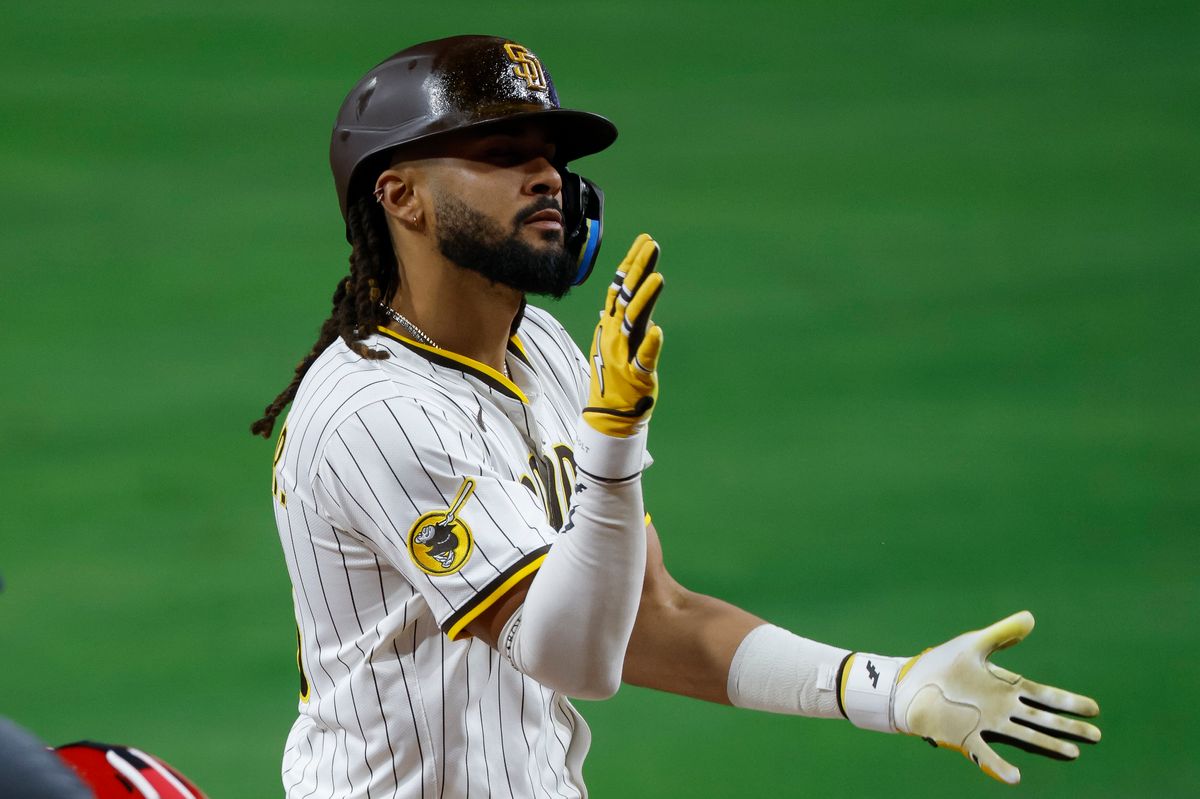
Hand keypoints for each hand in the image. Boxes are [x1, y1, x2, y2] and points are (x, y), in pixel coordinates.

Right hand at [582, 233, 664, 436]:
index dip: (632, 262)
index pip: (620, 286)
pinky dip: (649, 345)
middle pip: (626, 296)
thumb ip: (616, 317)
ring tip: (657, 279)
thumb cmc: (613, 375)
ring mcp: (623, 354)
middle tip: (652, 245)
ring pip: (633, 322)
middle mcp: (614, 334)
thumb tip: (616, 294)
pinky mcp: (635, 375)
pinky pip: (642, 358)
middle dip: (639, 269)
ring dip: (644, 300)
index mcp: (610, 325)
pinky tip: (657, 331)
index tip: (645, 240)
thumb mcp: (611, 341)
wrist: (608, 414)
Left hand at [842, 611, 1100, 783]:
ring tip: (1072, 754)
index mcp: (1004, 686)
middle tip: (1097, 735)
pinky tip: (1015, 778)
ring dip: (1047, 745)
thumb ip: (1002, 634)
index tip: (1094, 707)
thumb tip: (1030, 617)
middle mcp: (1001, 708)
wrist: (909, 684)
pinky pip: (986, 754)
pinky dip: (999, 766)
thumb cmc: (941, 664)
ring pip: (1024, 736)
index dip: (1068, 701)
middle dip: (1068, 726)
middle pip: (1042, 718)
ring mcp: (985, 723)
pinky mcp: (965, 735)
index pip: (1043, 694)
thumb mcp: (973, 645)